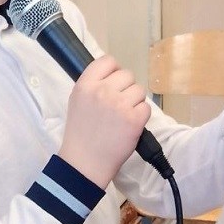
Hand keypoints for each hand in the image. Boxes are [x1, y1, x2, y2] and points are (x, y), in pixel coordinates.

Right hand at [58, 54, 150, 187]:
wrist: (85, 162)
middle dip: (126, 89)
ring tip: (122, 117)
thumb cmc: (81, 133)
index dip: (114, 71)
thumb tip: (114, 74)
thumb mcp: (77, 102)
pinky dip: (140, 117)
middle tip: (117, 106)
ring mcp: (119, 105)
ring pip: (139, 91)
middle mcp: (102, 91)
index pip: (108, 61)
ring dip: (134, 103)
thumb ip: (93, 85)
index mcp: (85, 85)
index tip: (113, 84)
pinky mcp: (134, 119)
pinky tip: (128, 126)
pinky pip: (146, 107)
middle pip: (127, 75)